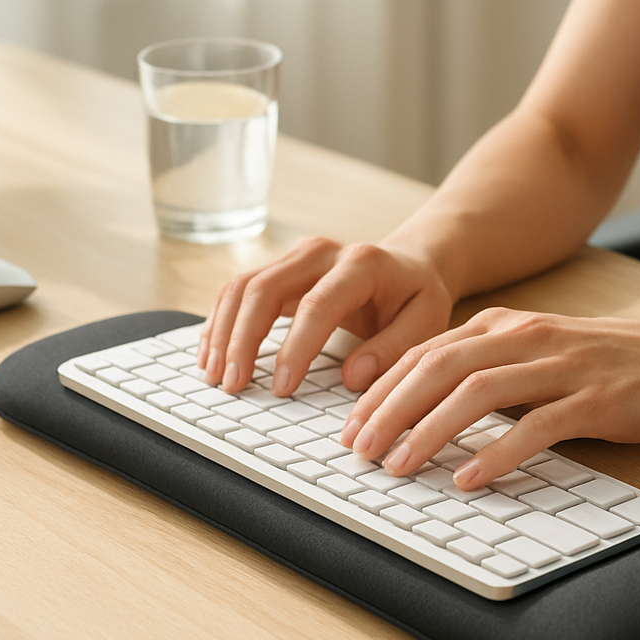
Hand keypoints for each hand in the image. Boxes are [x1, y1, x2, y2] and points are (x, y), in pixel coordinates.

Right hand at [197, 236, 455, 396]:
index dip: (295, 348)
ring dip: (222, 332)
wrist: (408, 265)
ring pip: (242, 286)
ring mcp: (295, 255)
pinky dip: (220, 322)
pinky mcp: (278, 266)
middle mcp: (321, 251)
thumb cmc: (416, 298)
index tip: (282, 388)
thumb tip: (353, 376)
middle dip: (243, 340)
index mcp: (362, 264)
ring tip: (215, 376)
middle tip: (234, 385)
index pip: (317, 305)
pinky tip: (213, 354)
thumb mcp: (426, 321)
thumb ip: (394, 348)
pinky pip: (237, 289)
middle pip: (264, 288)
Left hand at [339, 307, 639, 489]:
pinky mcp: (593, 398)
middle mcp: (525, 338)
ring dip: (430, 431)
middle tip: (358, 450)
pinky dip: (496, 453)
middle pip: (439, 367)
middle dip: (390, 409)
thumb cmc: (608, 364)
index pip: (425, 352)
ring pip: (477, 392)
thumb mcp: (537, 354)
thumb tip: (425, 408)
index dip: (381, 389)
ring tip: (399, 466)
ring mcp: (560, 366)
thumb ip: (487, 371)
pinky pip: (535, 426)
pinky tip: (469, 478)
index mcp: (505, 326)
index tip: (351, 427)